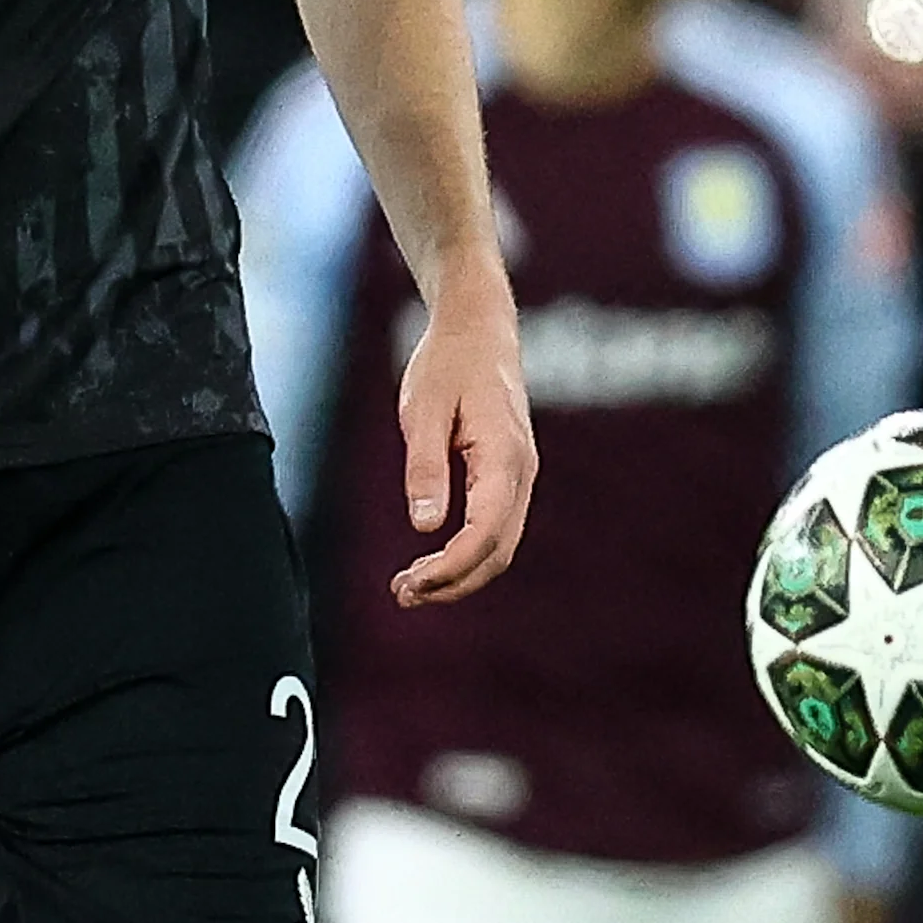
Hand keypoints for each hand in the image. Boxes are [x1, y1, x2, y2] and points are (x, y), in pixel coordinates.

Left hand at [390, 275, 535, 606]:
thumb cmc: (447, 363)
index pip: (485, 532)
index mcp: (503, 455)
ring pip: (501, 545)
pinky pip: (497, 528)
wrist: (478, 327)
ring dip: (460, 574)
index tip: (409, 584)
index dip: (451, 568)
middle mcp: (521, 471)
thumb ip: (425, 467)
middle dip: (453, 583)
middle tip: (401, 594)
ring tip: (410, 586)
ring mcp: (520, 474)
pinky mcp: (509, 474)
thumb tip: (424, 526)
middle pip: (498, 551)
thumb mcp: (422, 410)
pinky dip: (468, 554)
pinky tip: (433, 560)